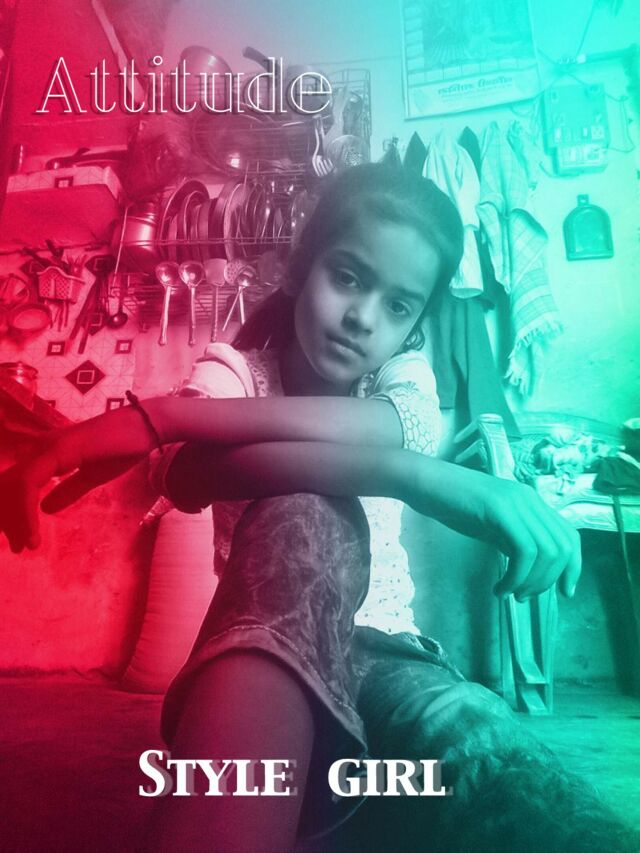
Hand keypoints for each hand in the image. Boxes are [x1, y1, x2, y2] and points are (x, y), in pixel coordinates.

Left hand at [0, 423, 147, 553]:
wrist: (146, 429)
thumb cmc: (124, 448)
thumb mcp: (92, 477)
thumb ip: (68, 490)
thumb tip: (45, 508)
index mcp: (48, 454)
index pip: (19, 484)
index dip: (15, 513)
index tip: (23, 541)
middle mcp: (41, 449)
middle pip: (8, 485)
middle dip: (8, 519)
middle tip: (18, 547)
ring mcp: (46, 448)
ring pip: (13, 486)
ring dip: (14, 519)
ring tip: (24, 545)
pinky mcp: (55, 452)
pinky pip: (28, 484)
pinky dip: (25, 511)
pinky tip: (33, 533)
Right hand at [411, 463, 580, 600]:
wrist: (425, 483)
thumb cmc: (452, 504)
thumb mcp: (491, 525)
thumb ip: (513, 541)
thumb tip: (531, 571)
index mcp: (531, 502)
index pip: (569, 536)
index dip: (573, 568)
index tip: (564, 592)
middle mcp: (530, 500)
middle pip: (563, 547)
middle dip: (548, 580)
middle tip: (523, 595)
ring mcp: (516, 503)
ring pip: (546, 552)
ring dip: (531, 582)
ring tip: (510, 593)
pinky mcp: (500, 510)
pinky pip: (524, 551)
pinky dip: (516, 577)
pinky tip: (499, 587)